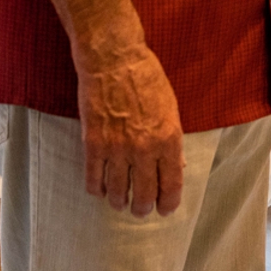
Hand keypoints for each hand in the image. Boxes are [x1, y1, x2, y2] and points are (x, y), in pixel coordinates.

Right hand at [77, 46, 184, 215]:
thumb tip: (177, 166)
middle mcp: (144, 149)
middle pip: (144, 193)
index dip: (169, 203)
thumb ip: (173, 141)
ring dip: (119, 202)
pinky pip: (93, 177)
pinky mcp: (93, 143)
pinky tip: (99, 190)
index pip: (171, 184)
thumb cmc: (145, 78)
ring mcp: (117, 147)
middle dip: (143, 208)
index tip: (165, 209)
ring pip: (118, 190)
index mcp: (168, 140)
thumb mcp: (171, 109)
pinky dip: (96, 189)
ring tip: (120, 203)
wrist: (113, 59)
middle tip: (141, 211)